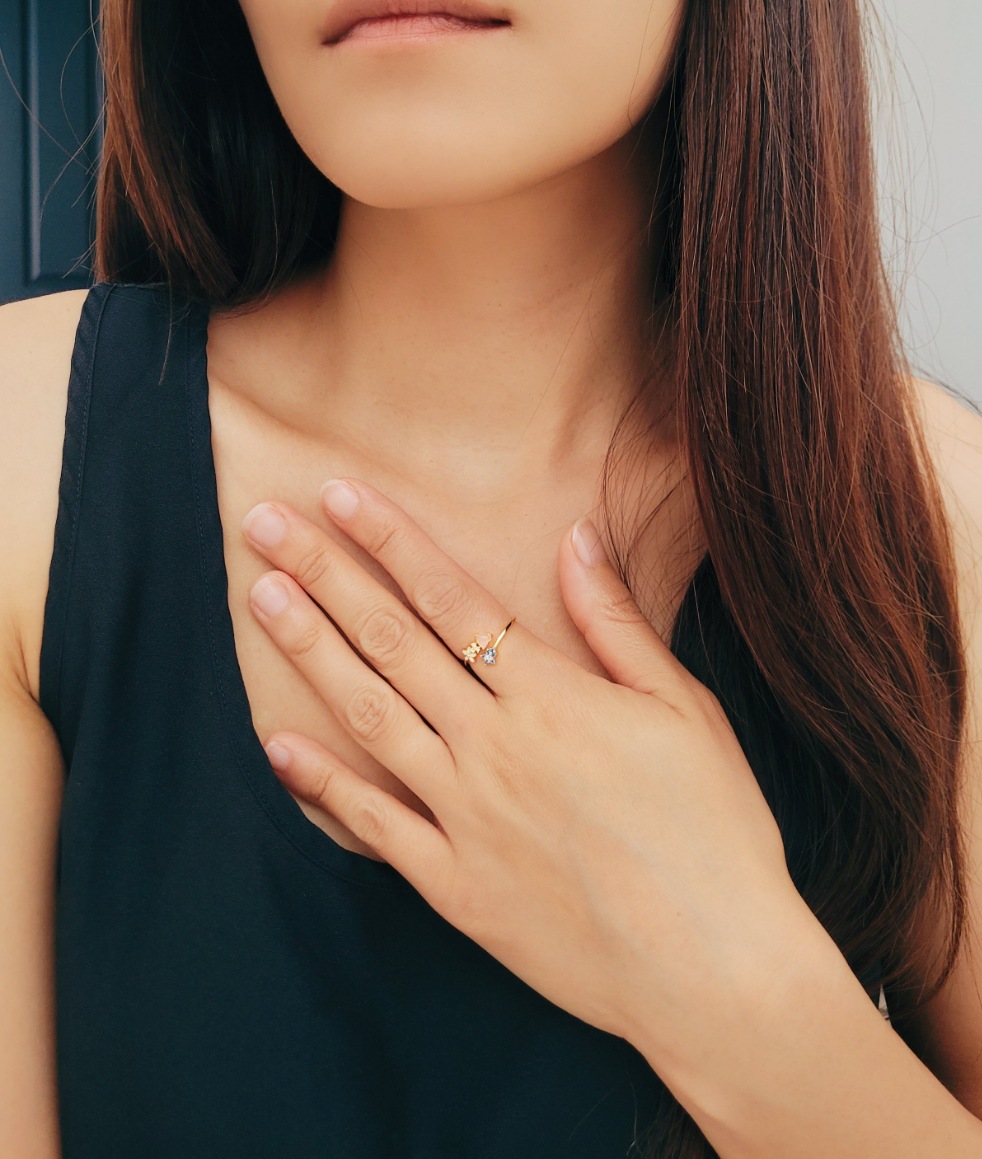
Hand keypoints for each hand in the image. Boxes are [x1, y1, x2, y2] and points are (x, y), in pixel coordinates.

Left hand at [241, 480, 820, 1066]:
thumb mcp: (685, 710)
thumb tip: (577, 539)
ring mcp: (466, 818)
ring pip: (370, 716)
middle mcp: (494, 747)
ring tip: (261, 600)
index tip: (339, 495)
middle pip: (393, 642)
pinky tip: (278, 744)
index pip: (451, 597)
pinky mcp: (454, 885)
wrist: (714, 968)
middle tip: (266, 525)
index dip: (390, 541)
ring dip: (311, 652)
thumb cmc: (715, 831)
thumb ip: (617, 623)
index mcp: (553, 698)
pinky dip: (322, 784)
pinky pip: (374, 826)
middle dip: (325, 575)